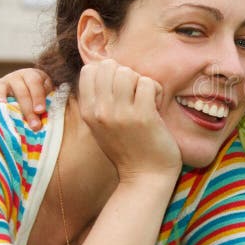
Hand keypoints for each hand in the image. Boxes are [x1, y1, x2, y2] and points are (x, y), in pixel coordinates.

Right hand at [0, 68, 52, 130]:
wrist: (23, 81)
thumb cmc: (37, 90)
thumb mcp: (46, 89)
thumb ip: (47, 97)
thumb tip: (43, 113)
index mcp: (31, 75)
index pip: (35, 83)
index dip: (38, 97)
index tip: (40, 111)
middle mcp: (15, 77)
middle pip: (21, 91)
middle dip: (27, 109)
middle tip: (33, 125)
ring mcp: (2, 82)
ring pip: (1, 88)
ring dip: (1, 97)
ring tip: (2, 106)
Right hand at [78, 59, 181, 184]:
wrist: (145, 177)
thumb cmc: (129, 148)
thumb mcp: (103, 125)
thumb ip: (101, 99)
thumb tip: (108, 67)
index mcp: (87, 111)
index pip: (90, 70)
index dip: (110, 72)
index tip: (121, 90)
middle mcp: (99, 111)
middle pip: (109, 66)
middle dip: (127, 75)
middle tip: (136, 95)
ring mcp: (120, 114)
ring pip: (128, 72)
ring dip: (142, 82)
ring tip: (146, 101)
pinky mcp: (142, 116)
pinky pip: (148, 83)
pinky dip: (157, 91)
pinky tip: (156, 107)